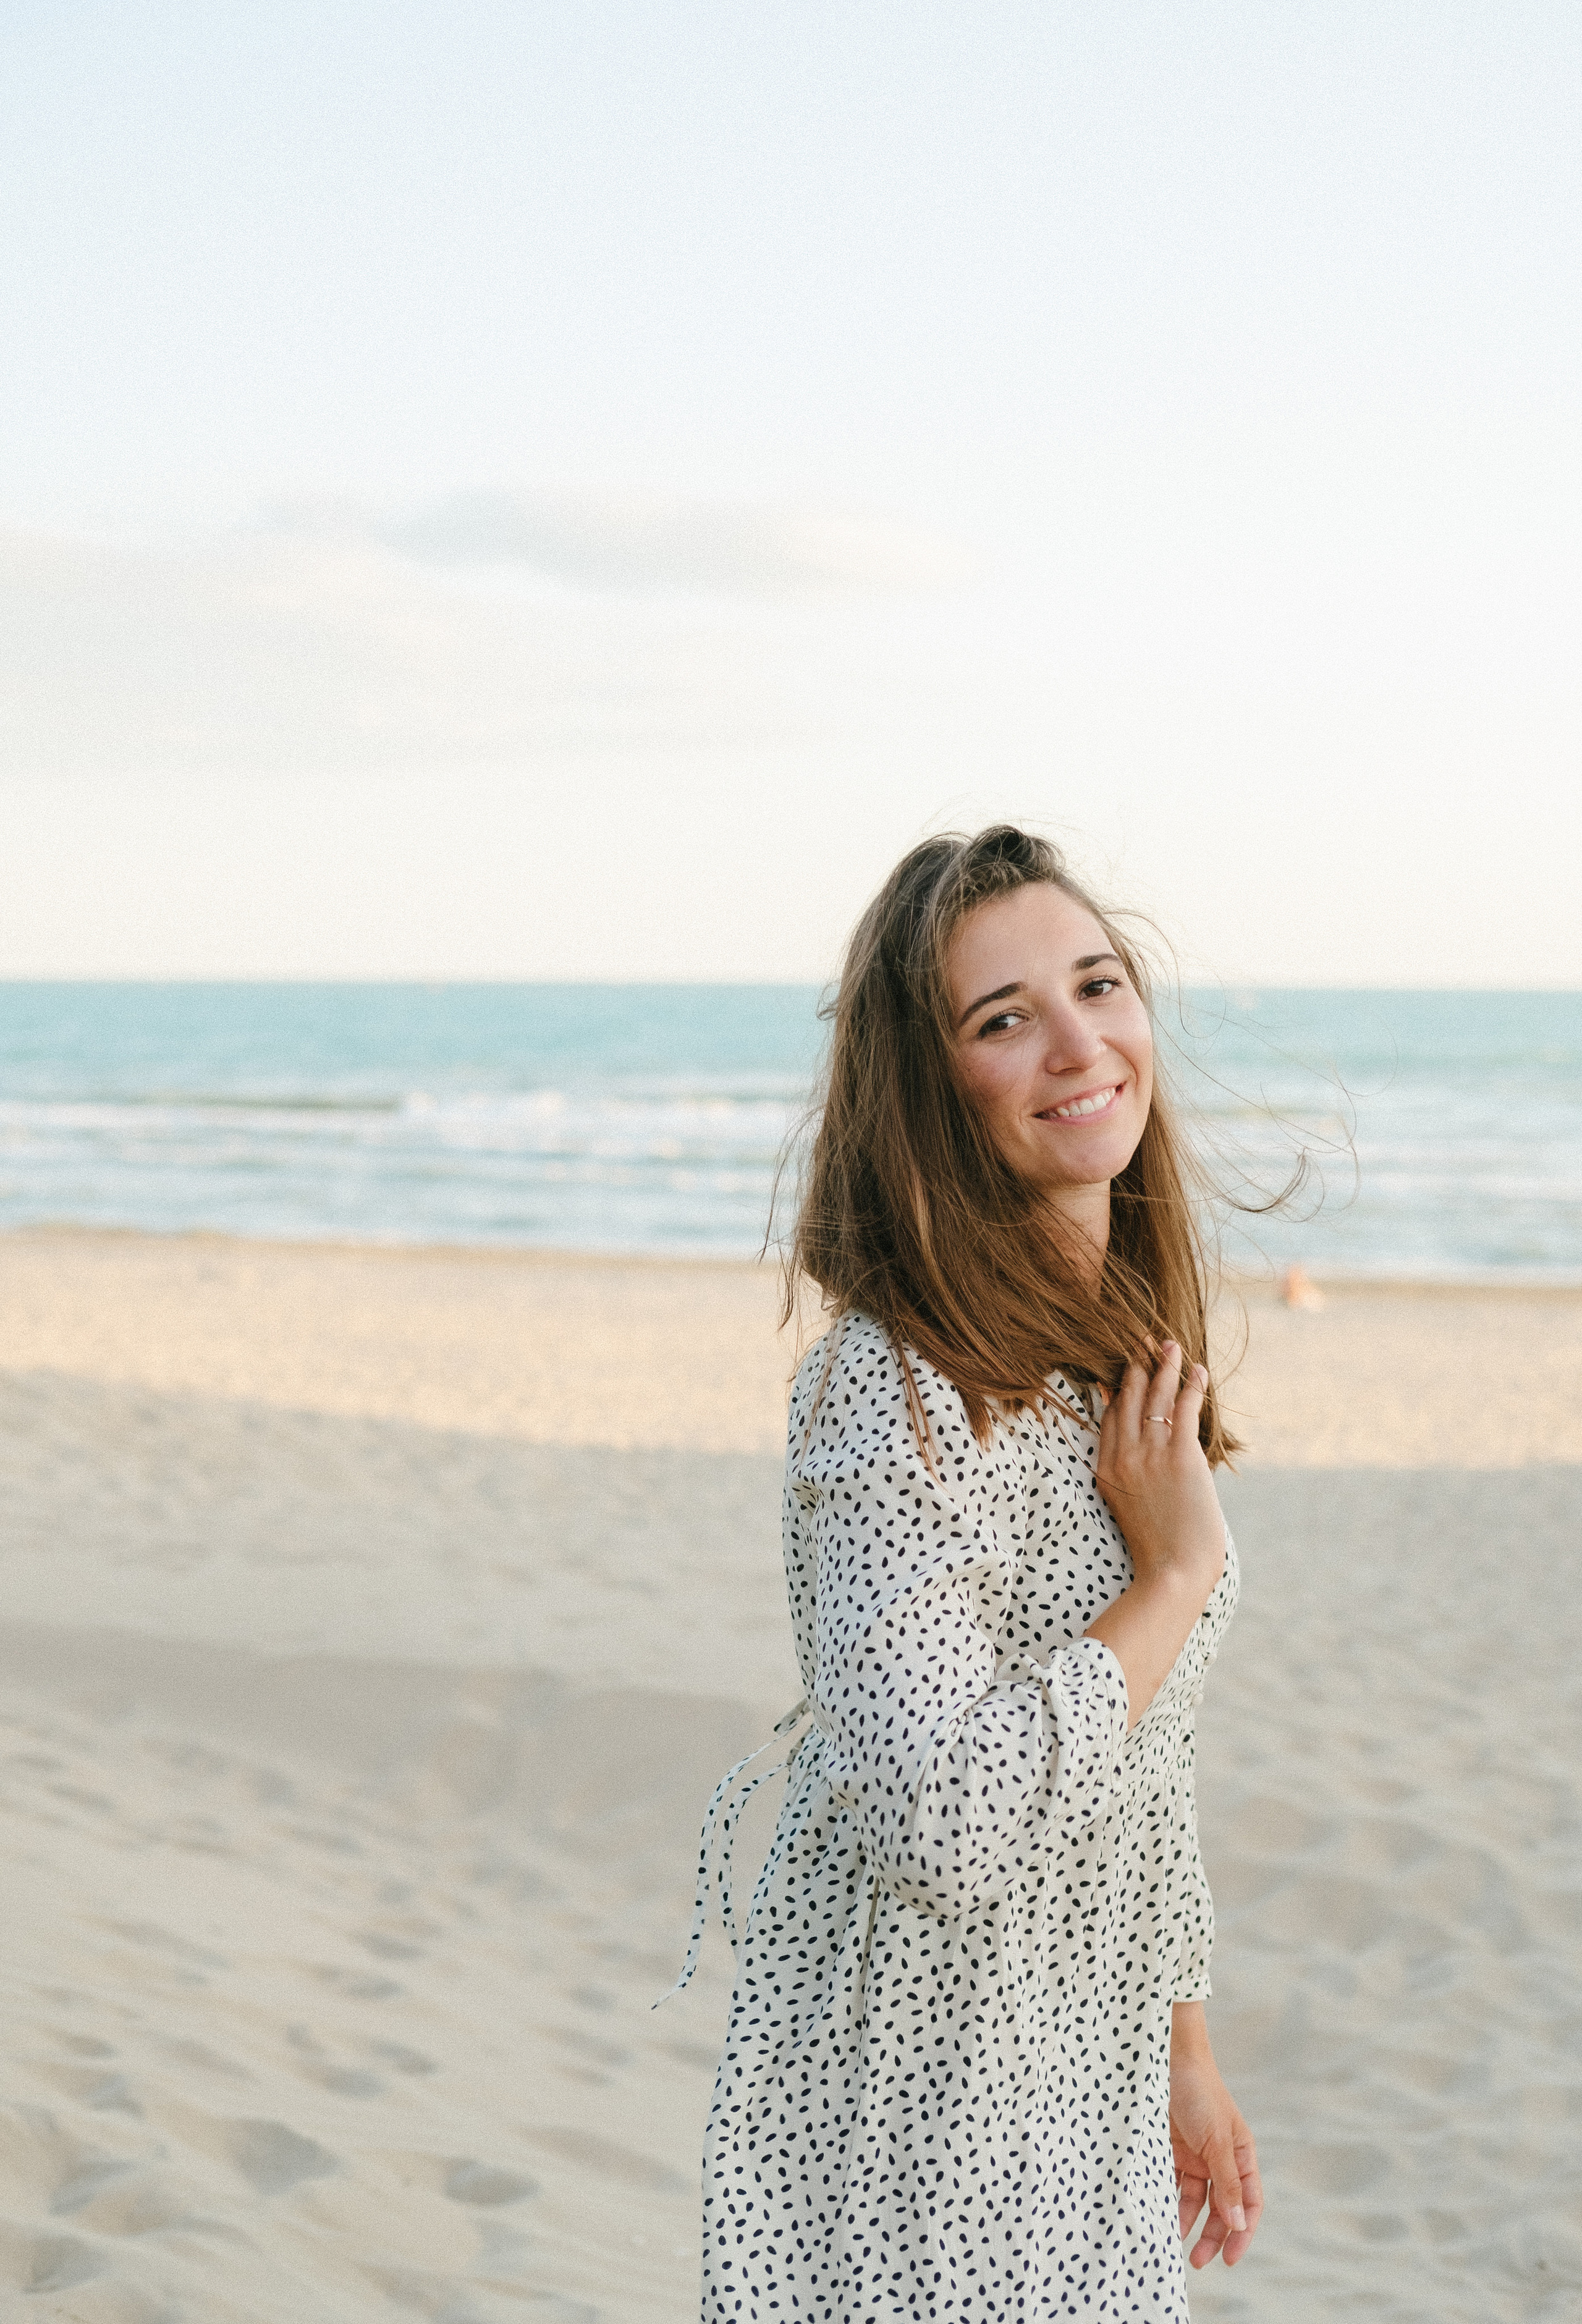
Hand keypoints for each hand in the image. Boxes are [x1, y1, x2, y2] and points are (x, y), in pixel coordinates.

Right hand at [1095, 1342, 1225, 1597]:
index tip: (1125, 1368)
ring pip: (1156, 1398)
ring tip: (1171, 1346)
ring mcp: (1150, 1456)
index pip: (1109, 1418)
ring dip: (1165, 1367)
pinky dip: (1192, 1386)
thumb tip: (1147, 1466)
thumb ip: (1131, 1482)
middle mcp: (1124, 1458)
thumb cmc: (1158, 1551)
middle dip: (1137, 1368)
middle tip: (1143, 1343)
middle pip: (1127, 1400)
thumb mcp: (1129, 1511)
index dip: (1118, 1389)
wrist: (1171, 1573)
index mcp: (1106, 1471)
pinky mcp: (1180, 1458)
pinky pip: (1186, 1410)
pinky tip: (1198, 1370)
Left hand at [1169, 2009, 1261, 2268]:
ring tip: (1172, 2240)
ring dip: (1185, 2220)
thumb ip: (1227, 2182)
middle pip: (1221, 2207)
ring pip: (1194, 2199)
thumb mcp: (1217, 2140)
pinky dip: (1166, 2199)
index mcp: (1240, 2154)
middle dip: (1212, 2235)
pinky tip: (1158, 2214)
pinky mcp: (1169, 2150)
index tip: (1229, 2259)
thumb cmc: (1199, 2093)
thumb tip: (1239, 2224)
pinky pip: (1170, 2182)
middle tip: (1197, 2260)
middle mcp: (1219, 2158)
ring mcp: (1194, 2154)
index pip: (1248, 2202)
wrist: (1163, 2058)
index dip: (1242, 2232)